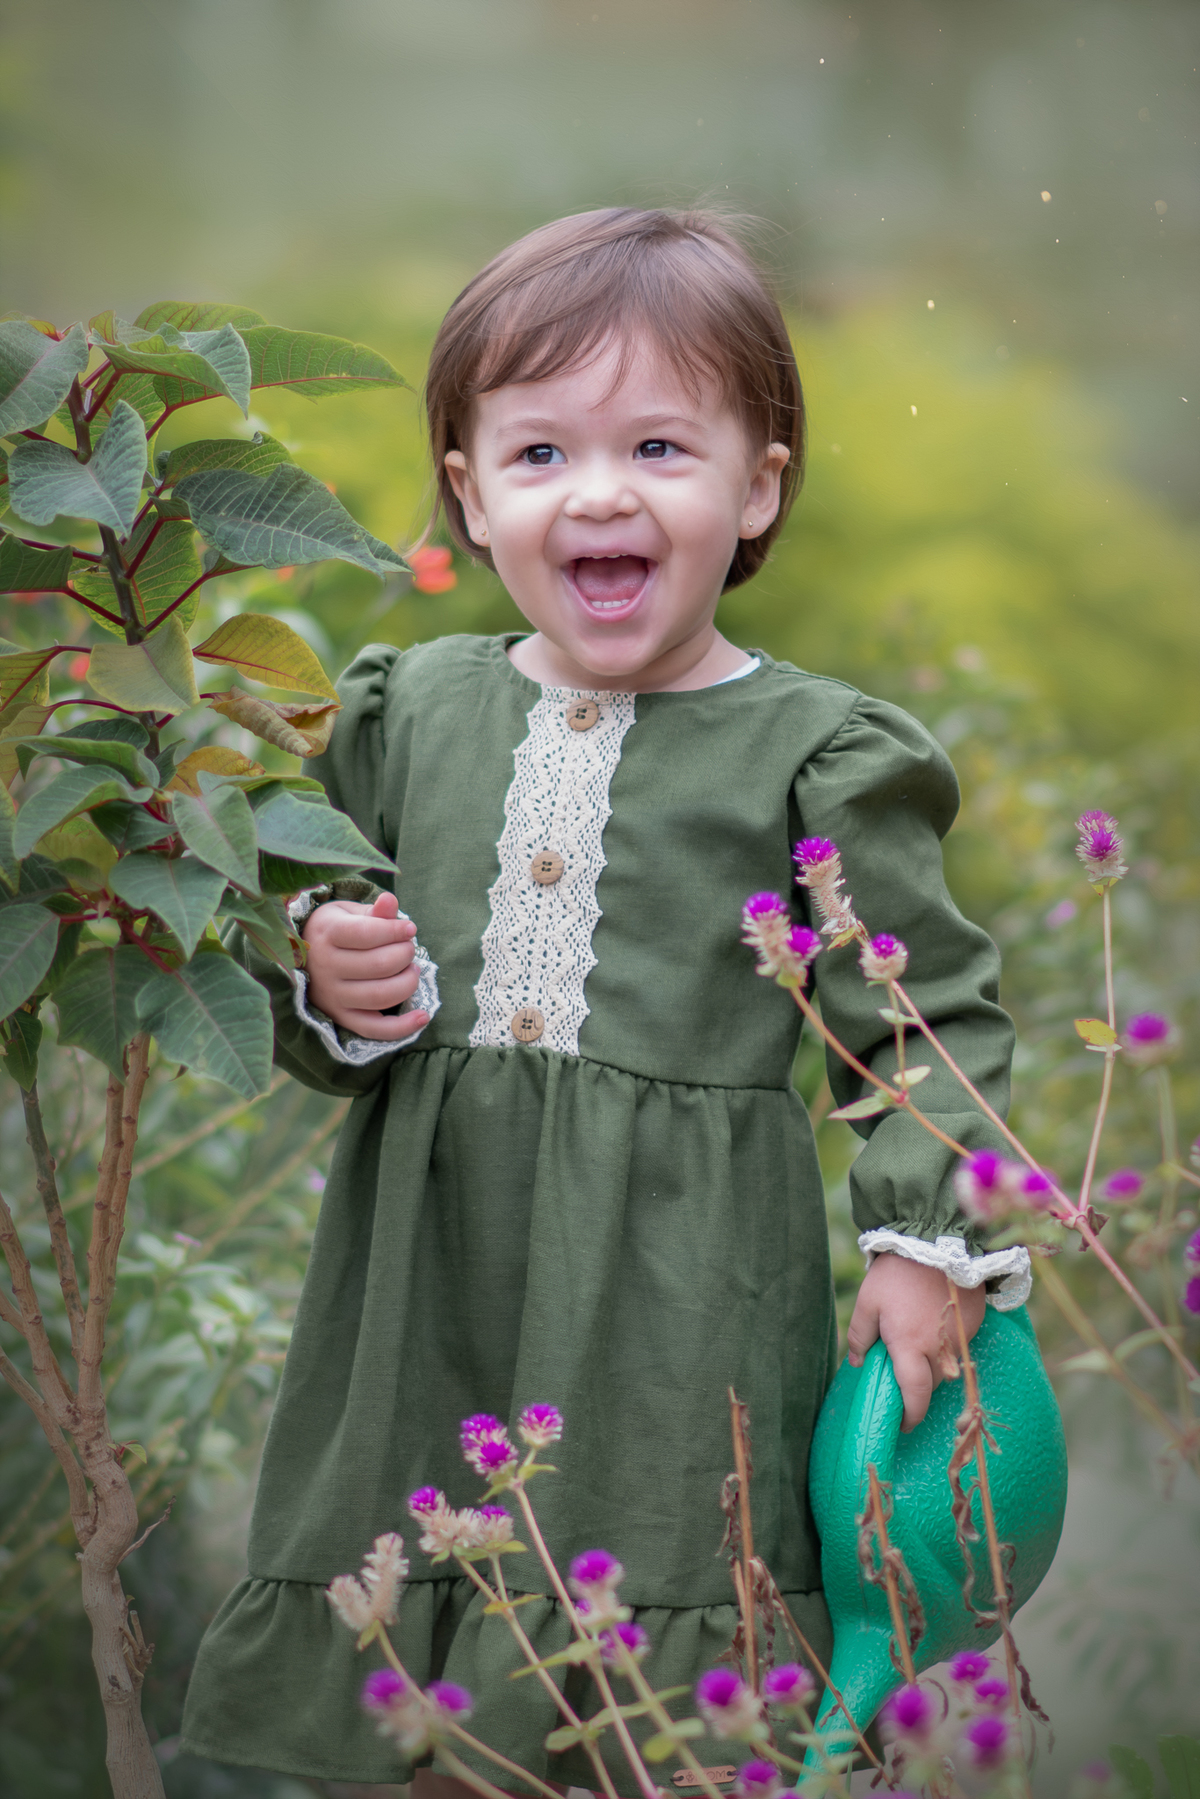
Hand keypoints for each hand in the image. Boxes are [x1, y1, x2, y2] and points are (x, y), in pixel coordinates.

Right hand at [302, 891, 428, 1041]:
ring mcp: (332, 996)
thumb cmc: (337, 929)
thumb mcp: (350, 913)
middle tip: (409, 948)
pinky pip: (374, 1029)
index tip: (409, 929)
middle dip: (404, 954)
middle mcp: (325, 967)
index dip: (395, 931)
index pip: (366, 934)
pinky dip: (402, 1027)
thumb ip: (374, 911)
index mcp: (327, 934)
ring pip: (380, 996)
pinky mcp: (342, 1018)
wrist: (306, 956)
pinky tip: (423, 1016)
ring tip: (412, 970)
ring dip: (407, 983)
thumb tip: (390, 901)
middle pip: (378, 965)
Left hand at [846, 1252, 985, 1432]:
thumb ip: (859, 1335)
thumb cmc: (897, 1273)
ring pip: (947, 1366)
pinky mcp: (971, 1323)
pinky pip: (957, 1347)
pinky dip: (945, 1346)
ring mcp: (959, 1336)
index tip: (903, 1424)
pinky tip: (931, 1326)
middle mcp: (939, 1348)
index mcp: (910, 1347)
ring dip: (932, 1366)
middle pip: (931, 1383)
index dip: (910, 1415)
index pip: (914, 1395)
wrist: (936, 1241)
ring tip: (916, 1346)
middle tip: (903, 1377)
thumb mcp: (868, 1301)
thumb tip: (856, 1362)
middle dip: (918, 1387)